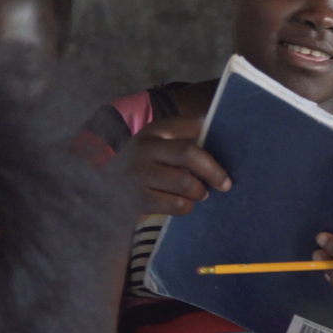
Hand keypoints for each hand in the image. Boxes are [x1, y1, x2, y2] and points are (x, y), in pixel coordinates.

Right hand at [108, 116, 229, 215]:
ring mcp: (137, 174)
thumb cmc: (143, 169)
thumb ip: (183, 140)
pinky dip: (187, 206)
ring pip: (185, 182)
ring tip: (199, 193)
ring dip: (199, 192)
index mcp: (152, 132)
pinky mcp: (137, 199)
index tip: (229, 148)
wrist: (104, 196)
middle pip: (189, 153)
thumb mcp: (157, 148)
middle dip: (214, 171)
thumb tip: (215, 129)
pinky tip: (184, 204)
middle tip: (225, 184)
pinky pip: (177, 204)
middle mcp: (142, 148)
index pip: (189, 126)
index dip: (210, 135)